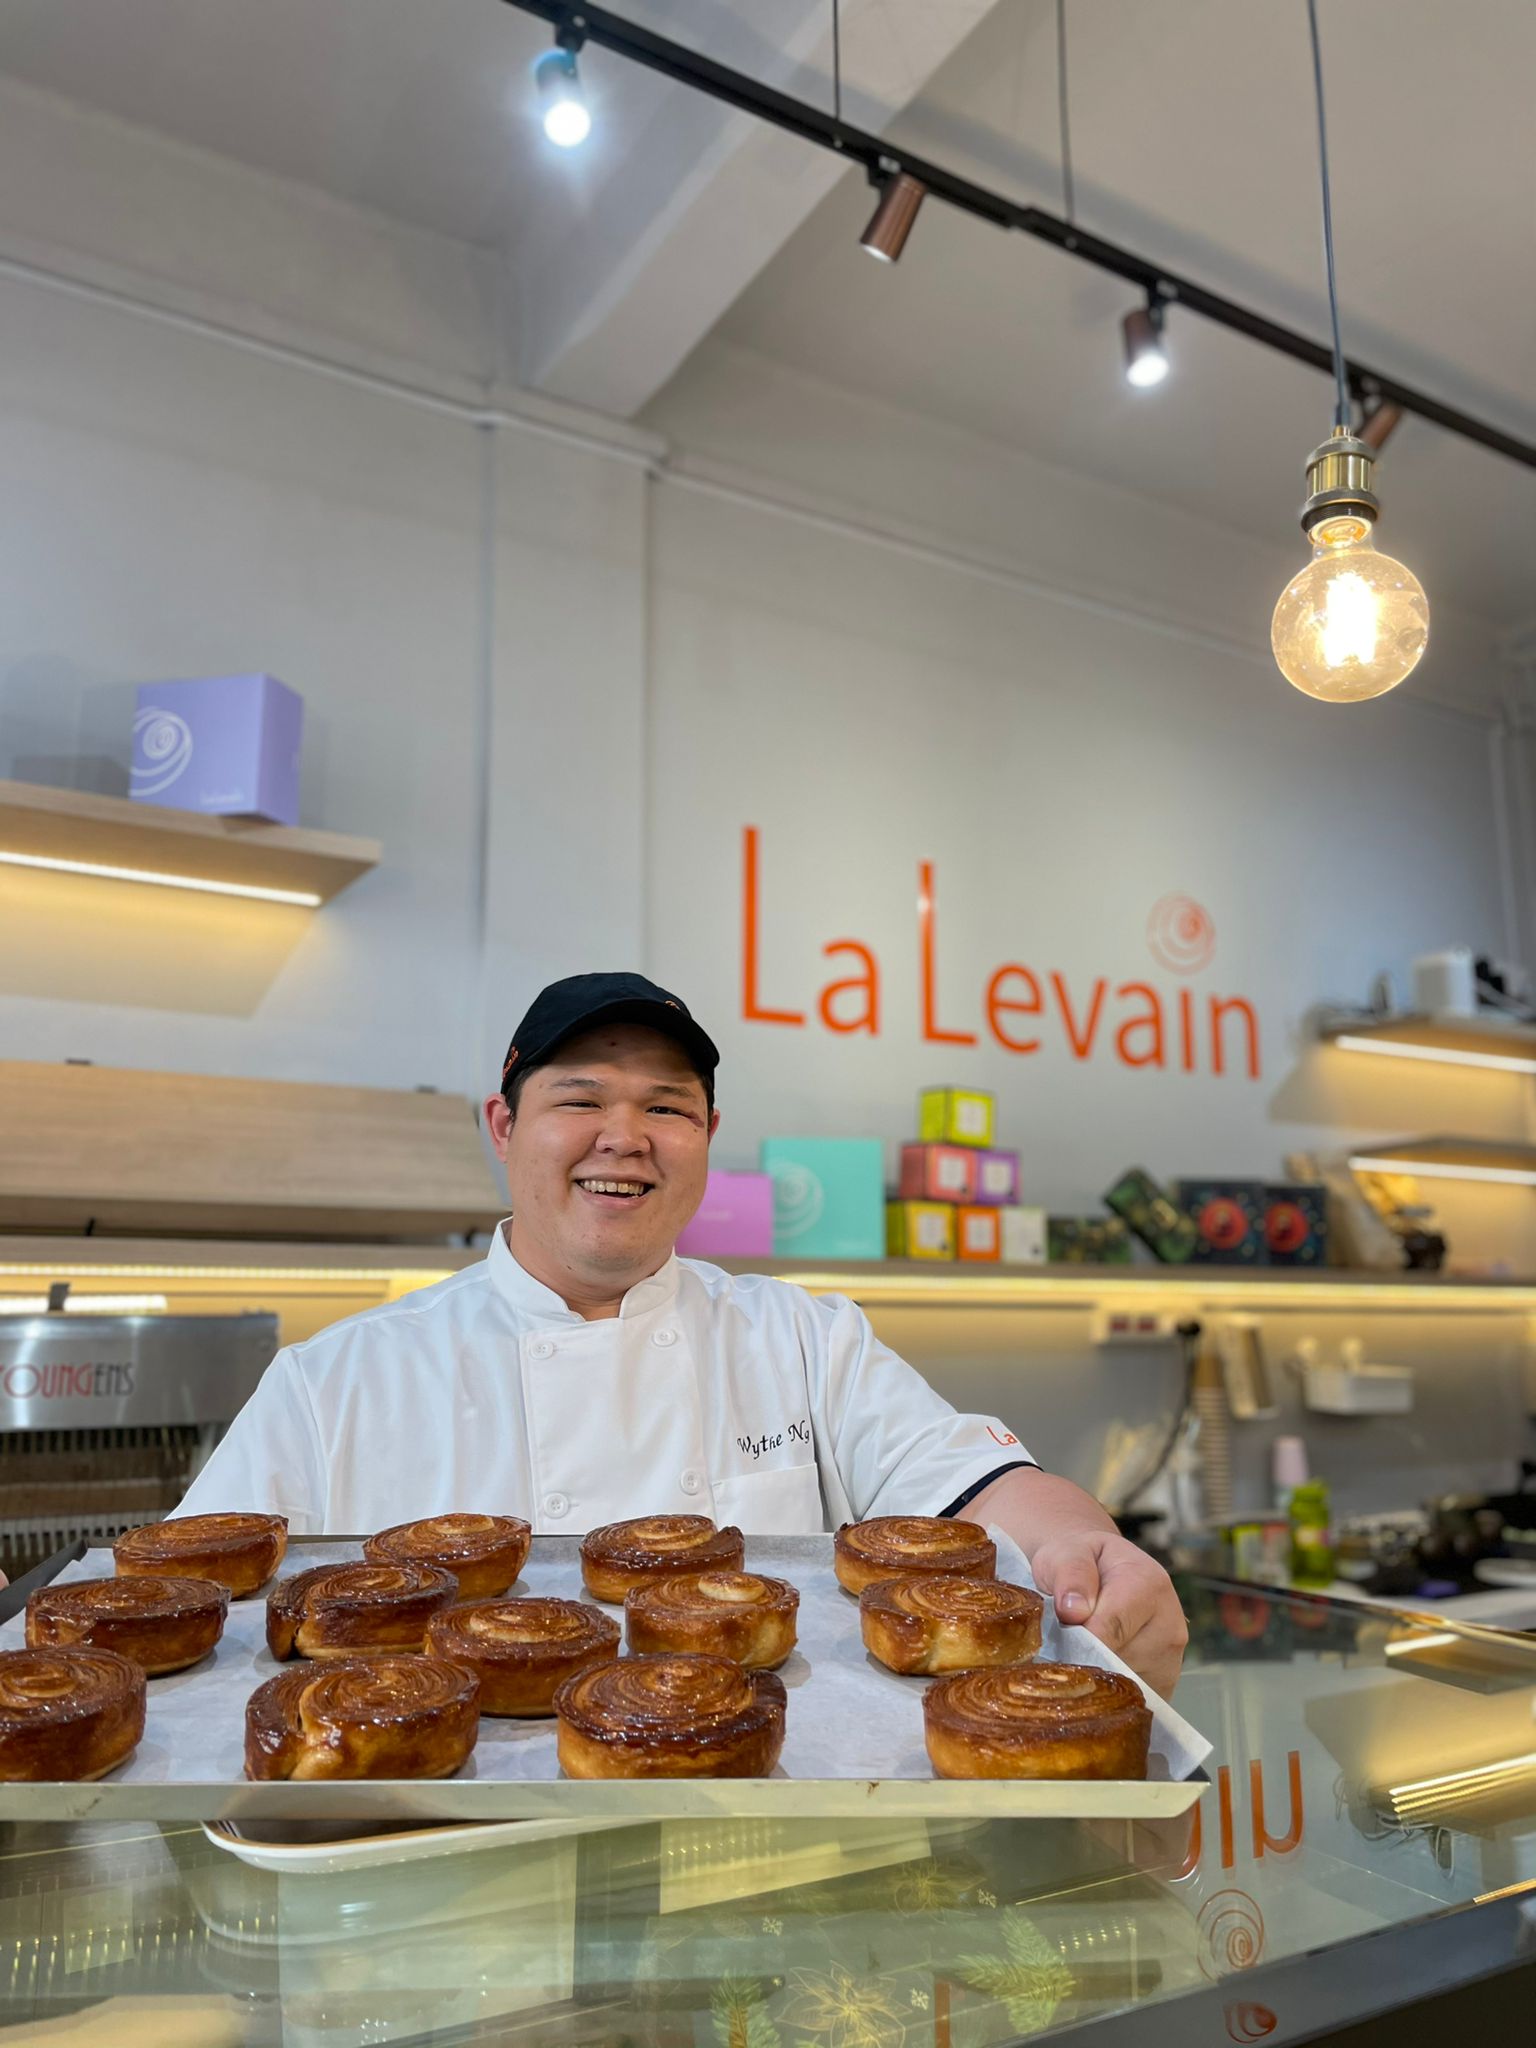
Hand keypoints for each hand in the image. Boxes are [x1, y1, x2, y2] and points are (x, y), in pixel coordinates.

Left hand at [1029, 1528, 1188, 1699]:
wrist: (1097, 1572)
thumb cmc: (1081, 1562)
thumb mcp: (1068, 1552)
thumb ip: (1071, 1574)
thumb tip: (1074, 1611)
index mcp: (1149, 1584)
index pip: (1109, 1629)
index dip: (1074, 1638)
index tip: (1055, 1635)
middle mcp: (1170, 1626)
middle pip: (1116, 1663)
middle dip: (1083, 1658)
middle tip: (1062, 1642)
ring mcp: (1171, 1660)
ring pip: (1122, 1686)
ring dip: (1095, 1676)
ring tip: (1078, 1650)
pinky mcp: (1164, 1686)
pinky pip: (1131, 1702)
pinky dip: (1108, 1692)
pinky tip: (1094, 1667)